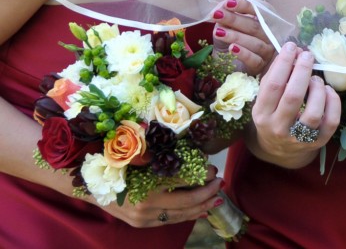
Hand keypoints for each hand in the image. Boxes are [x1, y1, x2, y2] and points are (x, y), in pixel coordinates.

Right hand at [93, 165, 222, 226]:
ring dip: (201, 207)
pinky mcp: (142, 224)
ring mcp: (144, 218)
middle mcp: (146, 205)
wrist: (90, 186)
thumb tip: (193, 156)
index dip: (201, 176)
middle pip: (186, 202)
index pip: (183, 182)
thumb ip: (162, 156)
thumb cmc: (116, 164)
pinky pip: (170, 221)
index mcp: (146, 186)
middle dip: (207, 193)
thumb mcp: (139, 156)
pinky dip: (186, 215)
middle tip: (221, 183)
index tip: (213, 169)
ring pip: (180, 215)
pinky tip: (200, 211)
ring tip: (217, 199)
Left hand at [210, 0, 274, 74]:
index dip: (244, 5)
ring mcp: (267, 51)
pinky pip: (254, 59)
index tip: (228, 3)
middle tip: (217, 15)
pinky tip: (231, 48)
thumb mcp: (225, 24)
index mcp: (264, 20)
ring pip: (255, 43)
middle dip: (234, 19)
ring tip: (218, 32)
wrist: (227, 63)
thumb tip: (220, 8)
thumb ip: (224, 14)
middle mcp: (269, 34)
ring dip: (236, 36)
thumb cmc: (230, 39)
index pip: (258, 10)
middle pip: (255, 26)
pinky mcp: (260, 66)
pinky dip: (243, 53)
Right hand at [250, 42, 340, 166]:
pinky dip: (333, 102)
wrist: (280, 150)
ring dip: (318, 88)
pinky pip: (331, 121)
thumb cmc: (273, 115)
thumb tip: (292, 51)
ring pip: (313, 112)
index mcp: (261, 115)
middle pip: (293, 96)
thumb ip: (275, 76)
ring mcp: (299, 138)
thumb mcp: (265, 99)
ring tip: (316, 79)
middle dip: (302, 70)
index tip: (291, 47)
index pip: (273, 85)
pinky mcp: (318, 142)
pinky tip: (328, 91)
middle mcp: (278, 128)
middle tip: (307, 55)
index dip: (284, 63)